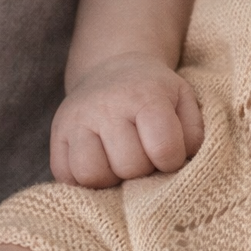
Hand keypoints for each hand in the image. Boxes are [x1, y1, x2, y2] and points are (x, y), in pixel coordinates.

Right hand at [50, 53, 203, 187]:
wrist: (113, 69)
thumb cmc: (155, 93)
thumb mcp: (184, 101)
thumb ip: (193, 133)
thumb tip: (184, 164)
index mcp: (144, 95)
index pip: (163, 149)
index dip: (171, 161)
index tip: (169, 154)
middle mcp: (106, 106)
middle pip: (128, 166)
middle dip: (142, 170)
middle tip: (144, 156)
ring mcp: (77, 120)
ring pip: (90, 174)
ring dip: (111, 179)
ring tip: (120, 164)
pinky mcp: (57, 135)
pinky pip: (65, 177)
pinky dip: (84, 180)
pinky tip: (100, 163)